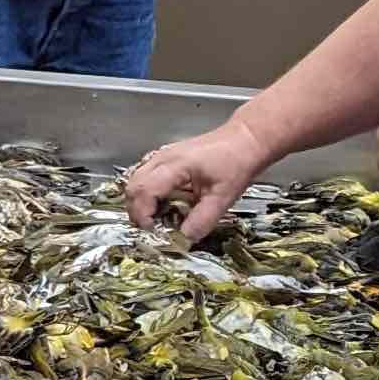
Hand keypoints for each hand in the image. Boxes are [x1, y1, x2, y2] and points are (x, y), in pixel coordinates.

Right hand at [122, 123, 262, 244]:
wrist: (245, 139)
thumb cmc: (236, 162)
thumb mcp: (223, 198)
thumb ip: (202, 221)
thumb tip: (182, 240)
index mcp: (175, 166)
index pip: (144, 191)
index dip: (143, 215)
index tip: (154, 231)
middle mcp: (162, 158)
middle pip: (132, 187)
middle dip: (137, 212)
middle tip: (153, 229)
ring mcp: (161, 156)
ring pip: (135, 182)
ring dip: (140, 203)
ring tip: (159, 218)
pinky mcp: (165, 159)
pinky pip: (144, 178)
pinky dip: (146, 194)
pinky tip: (164, 204)